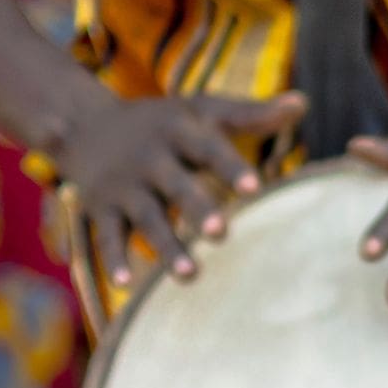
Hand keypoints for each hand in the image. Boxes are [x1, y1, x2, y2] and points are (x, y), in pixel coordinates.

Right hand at [51, 90, 305, 286]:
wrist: (85, 124)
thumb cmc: (165, 124)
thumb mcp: (202, 111)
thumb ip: (251, 113)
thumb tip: (303, 103)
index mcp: (179, 132)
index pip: (209, 149)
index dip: (231, 167)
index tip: (256, 187)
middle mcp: (149, 159)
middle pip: (176, 185)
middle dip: (197, 208)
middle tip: (221, 232)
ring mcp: (123, 186)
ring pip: (147, 219)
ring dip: (166, 246)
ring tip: (191, 275)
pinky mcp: (101, 209)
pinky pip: (107, 236)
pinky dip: (112, 258)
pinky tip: (125, 284)